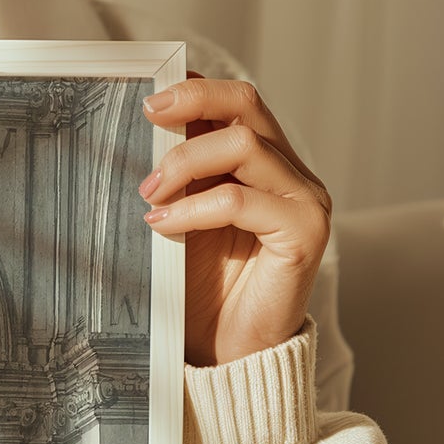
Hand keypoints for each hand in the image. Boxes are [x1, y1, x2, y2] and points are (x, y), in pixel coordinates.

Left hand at [139, 71, 330, 366]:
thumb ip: (179, 179)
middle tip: (147, 120)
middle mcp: (291, 174)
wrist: (231, 354)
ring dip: (185, 163)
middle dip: (192, 103)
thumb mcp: (183, 220)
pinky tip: (162, 224)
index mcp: (264, 165)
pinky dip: (194, 208)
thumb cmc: (204, 292)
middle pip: (247, 106)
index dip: (196, 89)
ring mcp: (304, 201)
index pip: (237, 103)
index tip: (149, 98)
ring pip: (245, 145)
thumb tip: (139, 135)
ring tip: (149, 194)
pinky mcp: (304, 234)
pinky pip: (241, 200)